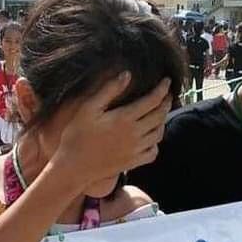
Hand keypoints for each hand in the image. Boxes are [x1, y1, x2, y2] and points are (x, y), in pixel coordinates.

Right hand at [53, 72, 171, 185]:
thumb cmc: (77, 135)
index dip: (162, 88)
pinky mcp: (132, 162)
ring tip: (161, 112)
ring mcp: (135, 150)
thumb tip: (127, 75)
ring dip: (163, 120)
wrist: (73, 167)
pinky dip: (156, 143)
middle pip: (159, 116)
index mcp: (125, 118)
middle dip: (166, 102)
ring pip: (159, 133)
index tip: (167, 80)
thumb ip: (109, 90)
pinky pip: (153, 153)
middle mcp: (134, 134)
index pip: (153, 100)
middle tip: (167, 94)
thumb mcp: (88, 108)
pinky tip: (151, 137)